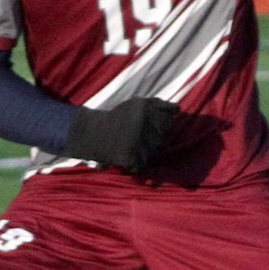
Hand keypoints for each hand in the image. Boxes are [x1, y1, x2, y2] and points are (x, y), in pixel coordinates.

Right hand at [64, 97, 178, 172]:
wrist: (90, 133)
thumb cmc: (117, 118)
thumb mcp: (136, 104)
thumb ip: (158, 105)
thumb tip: (178, 110)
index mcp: (145, 107)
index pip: (170, 118)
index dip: (163, 123)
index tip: (151, 125)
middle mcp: (143, 122)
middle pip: (164, 136)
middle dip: (155, 138)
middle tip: (138, 136)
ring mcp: (136, 140)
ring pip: (155, 151)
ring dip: (145, 151)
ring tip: (130, 144)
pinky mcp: (130, 156)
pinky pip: (142, 165)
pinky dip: (135, 164)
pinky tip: (126, 155)